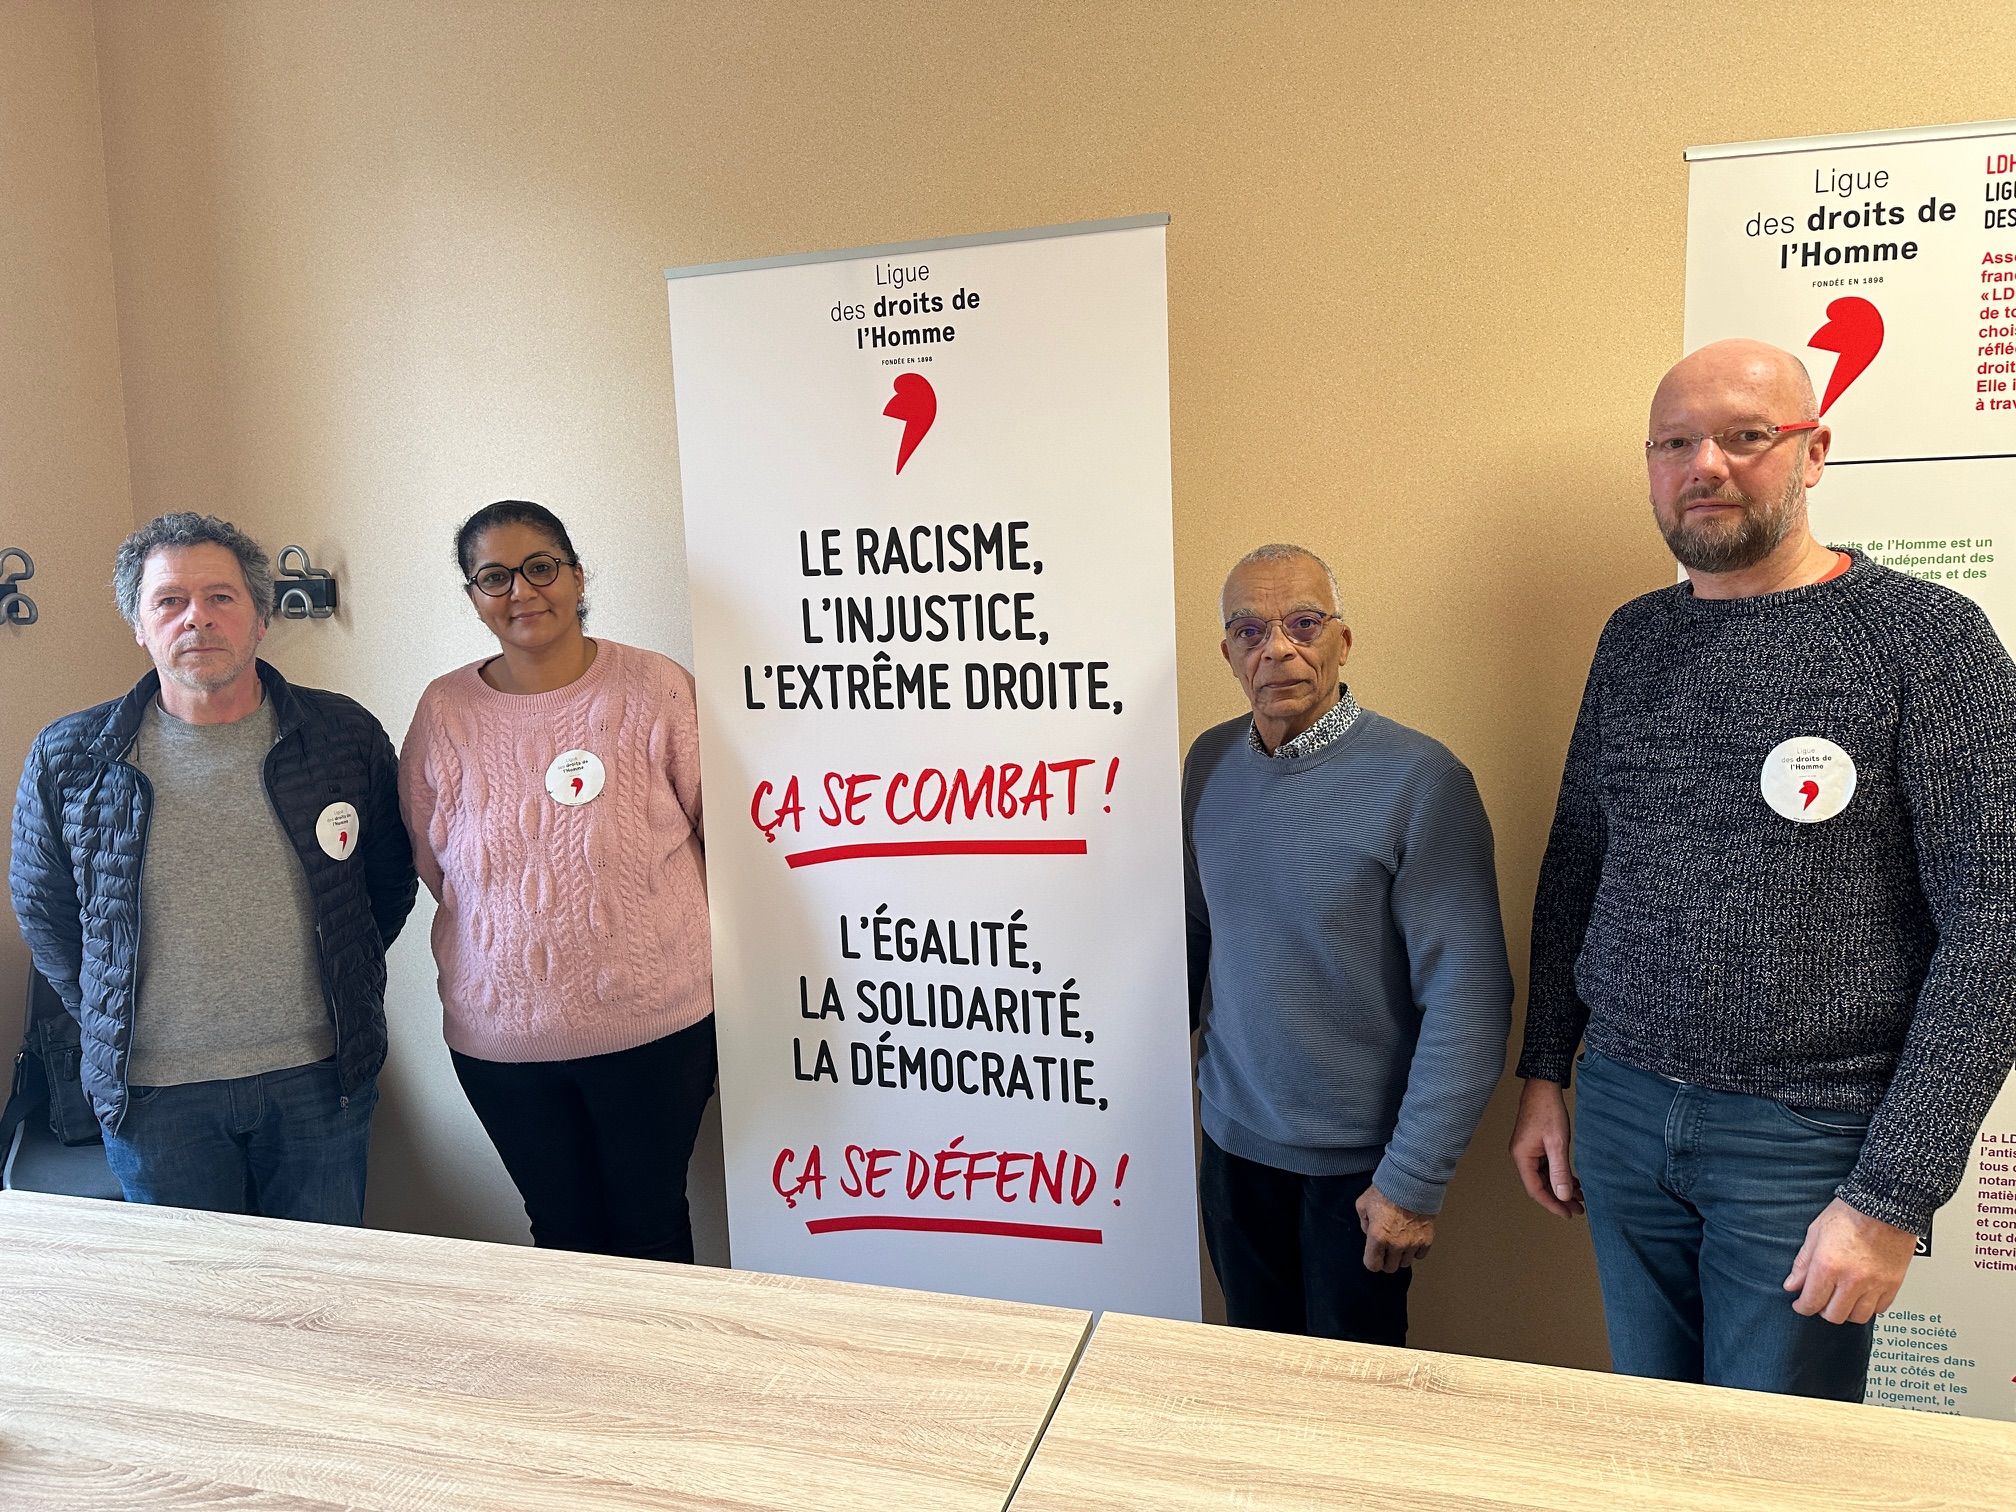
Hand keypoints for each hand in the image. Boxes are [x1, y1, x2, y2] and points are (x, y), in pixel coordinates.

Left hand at [1356, 1184, 1433, 1272]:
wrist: (1412, 1181)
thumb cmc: (1388, 1190)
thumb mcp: (1363, 1204)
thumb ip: (1364, 1223)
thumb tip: (1369, 1233)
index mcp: (1378, 1237)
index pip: (1372, 1265)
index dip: (1371, 1261)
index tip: (1373, 1256)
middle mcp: (1396, 1244)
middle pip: (1390, 1267)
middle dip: (1386, 1259)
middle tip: (1386, 1248)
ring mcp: (1413, 1243)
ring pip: (1405, 1263)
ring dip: (1401, 1255)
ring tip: (1399, 1240)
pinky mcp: (1427, 1240)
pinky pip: (1420, 1255)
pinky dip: (1415, 1250)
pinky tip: (1411, 1238)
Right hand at [1510, 1077, 1584, 1216]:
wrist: (1543, 1087)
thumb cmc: (1547, 1110)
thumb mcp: (1557, 1143)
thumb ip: (1560, 1171)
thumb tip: (1563, 1195)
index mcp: (1522, 1157)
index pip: (1536, 1189)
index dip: (1552, 1204)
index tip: (1568, 1214)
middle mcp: (1522, 1156)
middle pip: (1539, 1185)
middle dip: (1559, 1198)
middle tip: (1578, 1209)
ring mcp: (1528, 1151)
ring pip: (1544, 1177)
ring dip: (1561, 1187)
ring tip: (1580, 1198)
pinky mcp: (1535, 1145)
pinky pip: (1546, 1167)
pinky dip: (1559, 1175)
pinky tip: (1574, 1181)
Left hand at [1783, 1197, 1917, 1323]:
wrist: (1884, 1205)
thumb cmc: (1849, 1213)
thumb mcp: (1815, 1233)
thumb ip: (1802, 1262)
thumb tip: (1791, 1285)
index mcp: (1828, 1265)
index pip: (1812, 1301)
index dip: (1802, 1307)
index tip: (1800, 1305)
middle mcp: (1852, 1279)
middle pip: (1835, 1315)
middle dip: (1823, 1310)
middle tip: (1821, 1300)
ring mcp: (1875, 1284)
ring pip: (1858, 1316)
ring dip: (1847, 1311)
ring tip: (1841, 1298)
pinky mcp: (1893, 1284)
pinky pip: (1880, 1308)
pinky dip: (1869, 1307)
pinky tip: (1862, 1295)